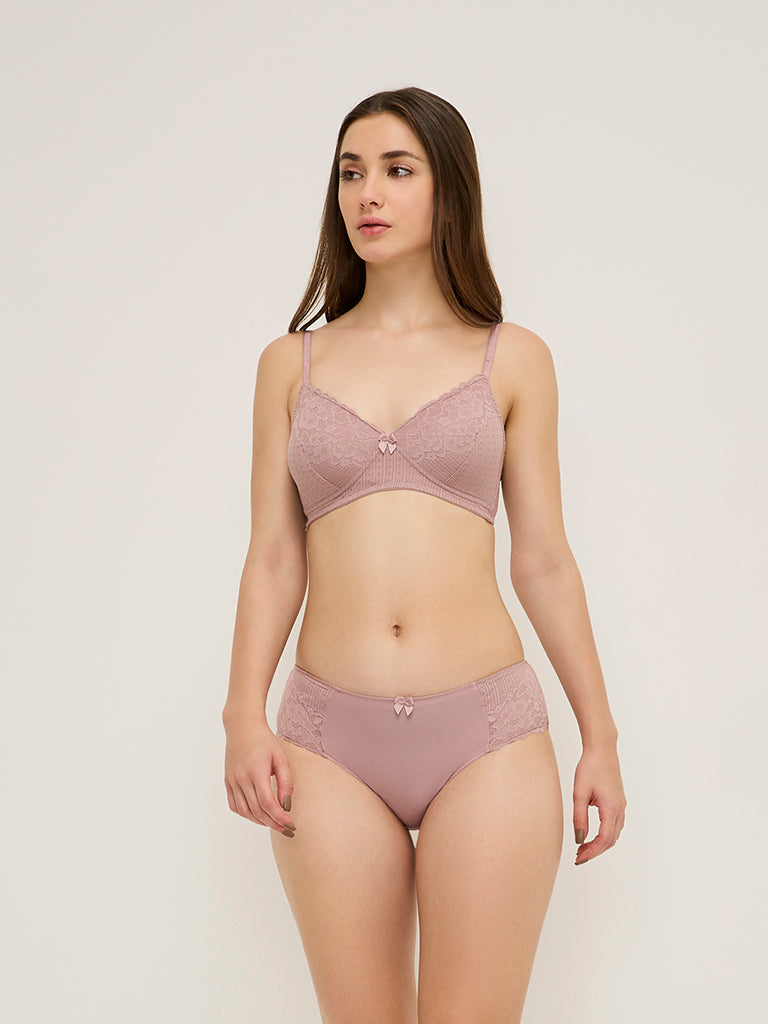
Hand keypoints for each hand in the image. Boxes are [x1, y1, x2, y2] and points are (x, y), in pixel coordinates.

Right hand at [223, 716, 296, 837]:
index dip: (280, 818)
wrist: (242, 727)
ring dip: (260, 821)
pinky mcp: (228, 782)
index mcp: (256, 772)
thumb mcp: (280, 758)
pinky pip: (235, 805)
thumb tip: (287, 805)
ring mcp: (232, 781)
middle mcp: (241, 778)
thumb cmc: (264, 740)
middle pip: (257, 811)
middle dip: (273, 823)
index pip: (268, 804)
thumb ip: (285, 782)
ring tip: (274, 823)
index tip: (291, 825)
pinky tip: (258, 814)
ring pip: (245, 811)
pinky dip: (247, 814)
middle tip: (287, 829)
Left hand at [572, 742, 625, 864]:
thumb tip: (579, 839)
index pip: (604, 840)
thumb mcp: (579, 793)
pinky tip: (592, 833)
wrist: (602, 749)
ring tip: (583, 847)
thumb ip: (579, 818)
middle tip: (578, 856)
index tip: (579, 858)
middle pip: (610, 840)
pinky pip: (614, 824)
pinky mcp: (618, 801)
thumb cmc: (590, 767)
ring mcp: (621, 805)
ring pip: (614, 833)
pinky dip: (605, 834)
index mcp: (611, 808)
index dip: (592, 852)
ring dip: (600, 843)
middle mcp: (620, 809)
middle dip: (595, 851)